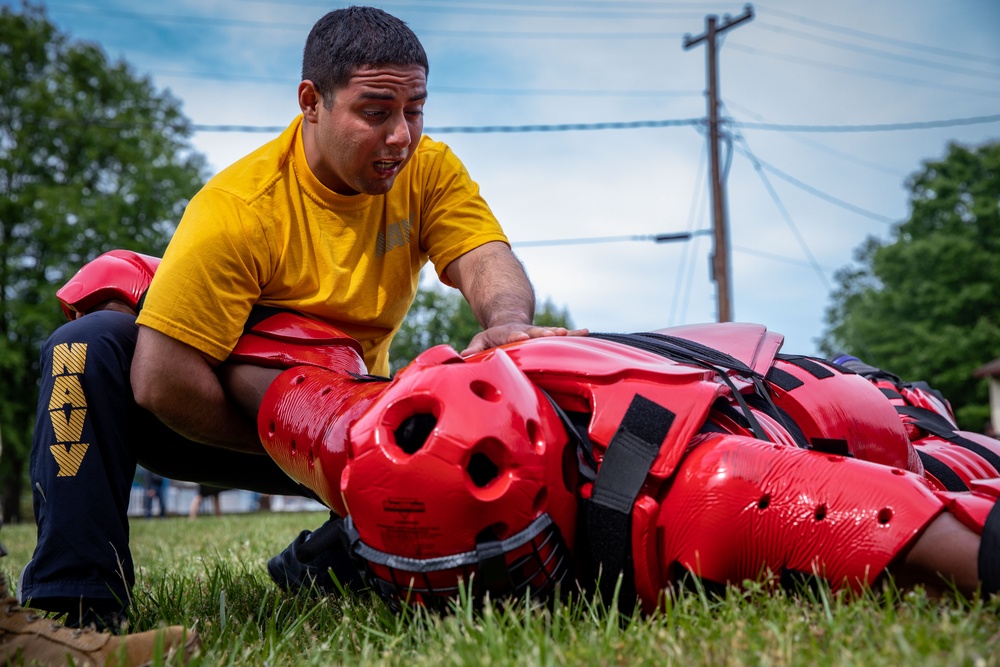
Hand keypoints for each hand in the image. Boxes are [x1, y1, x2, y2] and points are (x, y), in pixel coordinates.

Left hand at [460, 323, 588, 356]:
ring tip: (572, 333)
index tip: (521, 337)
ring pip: (550, 333)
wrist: (509, 321)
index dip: (516, 336)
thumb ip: (473, 349)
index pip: (511, 335)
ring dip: (561, 334)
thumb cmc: (493, 338)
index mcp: (508, 333)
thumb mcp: (480, 341)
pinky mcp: (548, 335)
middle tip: (554, 334)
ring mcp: (538, 333)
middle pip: (535, 333)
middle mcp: (525, 331)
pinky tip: (586, 332)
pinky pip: (563, 335)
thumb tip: (463, 357)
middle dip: (544, 334)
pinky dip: (574, 334)